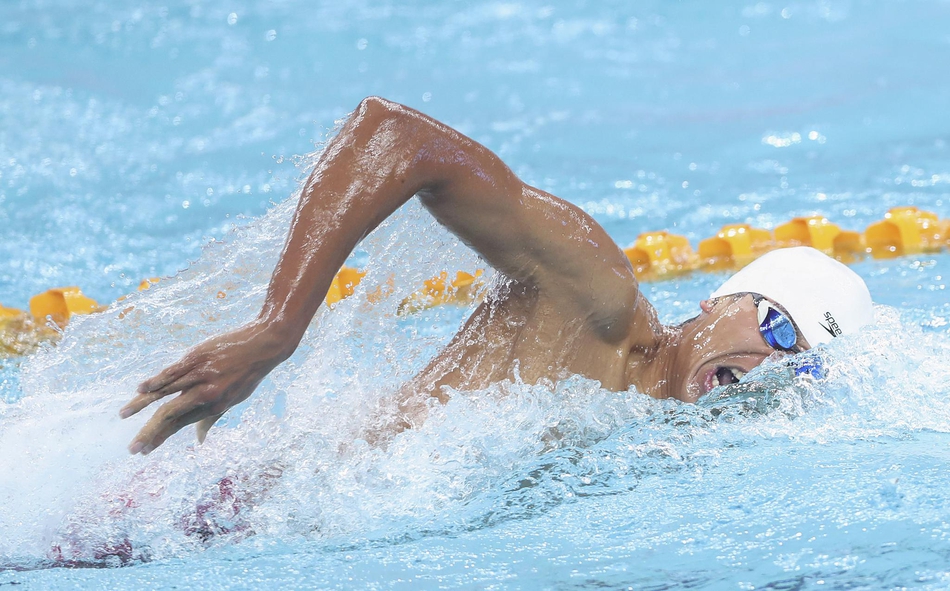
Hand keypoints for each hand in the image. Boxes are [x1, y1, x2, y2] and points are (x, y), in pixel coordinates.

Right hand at [120, 322, 289, 454]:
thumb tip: (199, 442)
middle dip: (149, 434)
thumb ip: (212, 418)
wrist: (265, 344)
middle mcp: (206, 393)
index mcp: (214, 406)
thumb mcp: (235, 399)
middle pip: (171, 416)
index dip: (161, 439)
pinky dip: (156, 381)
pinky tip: (140, 390)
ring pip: (166, 393)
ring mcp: (200, 375)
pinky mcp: (196, 357)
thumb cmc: (248, 374)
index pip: (180, 426)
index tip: (144, 450)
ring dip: (142, 406)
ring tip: (123, 416)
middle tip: (132, 449)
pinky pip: (172, 371)